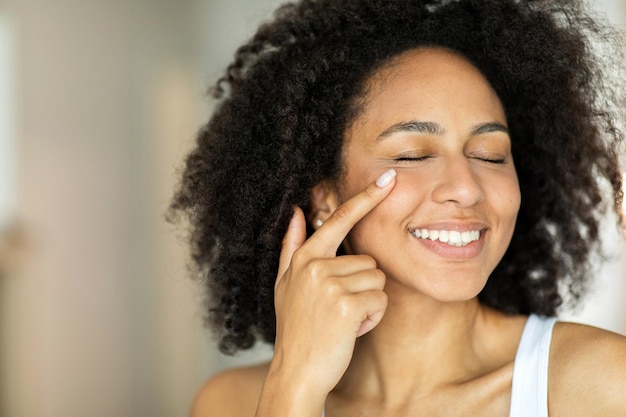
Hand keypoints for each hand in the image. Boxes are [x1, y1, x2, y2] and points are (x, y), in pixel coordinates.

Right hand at [271, 169, 396, 398]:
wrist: (297, 371)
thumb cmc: (297, 328)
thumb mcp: (285, 285)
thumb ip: (291, 246)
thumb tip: (295, 211)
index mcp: (304, 258)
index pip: (339, 220)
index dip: (365, 198)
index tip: (388, 180)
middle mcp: (315, 265)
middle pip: (369, 262)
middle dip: (363, 288)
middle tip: (339, 310)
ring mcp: (329, 283)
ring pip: (378, 281)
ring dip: (368, 304)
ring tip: (343, 320)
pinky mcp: (347, 303)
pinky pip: (380, 301)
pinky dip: (372, 319)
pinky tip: (350, 330)